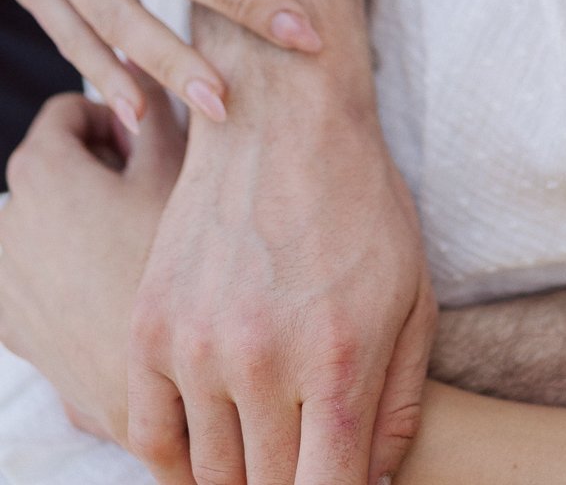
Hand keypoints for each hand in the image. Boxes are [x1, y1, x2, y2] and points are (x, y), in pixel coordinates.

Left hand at [0, 88, 183, 445]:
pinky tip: (116, 280)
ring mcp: (3, 277)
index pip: (68, 111)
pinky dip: (67, 261)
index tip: (149, 147)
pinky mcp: (10, 322)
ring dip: (83, 213)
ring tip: (137, 238)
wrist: (158, 388)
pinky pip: (35, 267)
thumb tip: (152, 68)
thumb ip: (159, 111)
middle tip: (152, 192)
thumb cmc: (174, 267)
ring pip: (43, 216)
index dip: (116, 117)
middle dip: (99, 166)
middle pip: (51, 163)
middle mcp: (7, 221)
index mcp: (41, 173)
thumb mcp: (177, 173)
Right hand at [127, 60, 437, 484]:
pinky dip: (180, 459)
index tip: (338, 480)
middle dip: (294, 480)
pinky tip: (213, 443)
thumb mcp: (413, 295)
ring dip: (242, 470)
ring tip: (271, 437)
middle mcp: (262, 362)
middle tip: (309, 448)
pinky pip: (150, 437)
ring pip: (211, 472)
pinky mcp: (150, 328)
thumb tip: (371, 483)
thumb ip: (397, 400)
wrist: (282, 118)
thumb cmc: (361, 204)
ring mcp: (197, 347)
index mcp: (337, 359)